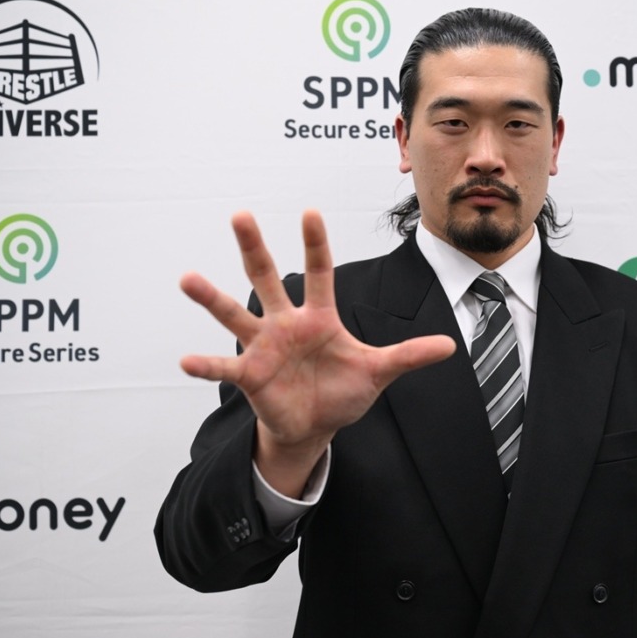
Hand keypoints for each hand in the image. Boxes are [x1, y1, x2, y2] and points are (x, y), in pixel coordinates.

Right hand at [179, 210, 455, 495]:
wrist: (316, 425)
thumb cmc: (343, 391)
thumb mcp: (380, 371)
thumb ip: (409, 356)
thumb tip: (450, 345)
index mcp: (319, 317)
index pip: (319, 272)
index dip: (315, 244)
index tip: (310, 211)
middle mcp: (286, 323)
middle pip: (267, 278)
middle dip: (255, 248)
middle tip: (240, 215)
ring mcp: (264, 347)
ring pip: (236, 315)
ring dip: (212, 298)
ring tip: (188, 279)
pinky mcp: (249, 376)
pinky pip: (225, 368)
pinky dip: (206, 365)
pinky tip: (186, 360)